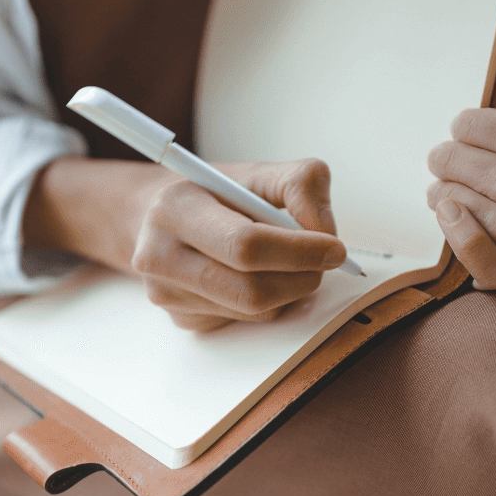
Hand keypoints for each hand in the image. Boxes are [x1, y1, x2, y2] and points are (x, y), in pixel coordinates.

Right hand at [131, 159, 346, 330]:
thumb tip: (323, 229)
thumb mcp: (257, 172)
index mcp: (175, 209)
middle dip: (301, 279)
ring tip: (287, 262)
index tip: (335, 249)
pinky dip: (268, 303)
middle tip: (324, 262)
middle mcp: (160, 256)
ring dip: (288, 291)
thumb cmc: (215, 194)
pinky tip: (256, 276)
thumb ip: (300, 184)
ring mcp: (167, 295)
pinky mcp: (181, 320)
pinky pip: (245, 323)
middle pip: (251, 291)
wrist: (161, 217)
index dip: (299, 251)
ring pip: (254, 312)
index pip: (244, 244)